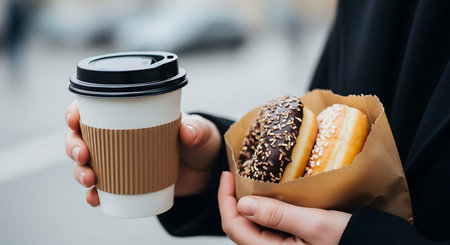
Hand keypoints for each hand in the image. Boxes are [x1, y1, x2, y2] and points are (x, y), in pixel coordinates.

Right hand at [65, 100, 221, 205]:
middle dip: (73, 146)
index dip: (75, 112)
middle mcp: (118, 137)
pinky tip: (94, 198)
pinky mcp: (124, 182)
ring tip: (89, 179)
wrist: (205, 170)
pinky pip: (101, 189)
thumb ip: (196, 129)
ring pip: (86, 164)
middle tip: (82, 155)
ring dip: (79, 171)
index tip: (74, 120)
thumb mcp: (200, 132)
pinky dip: (94, 194)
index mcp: (130, 116)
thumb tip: (187, 132)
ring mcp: (119, 161)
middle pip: (81, 137)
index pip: (94, 109)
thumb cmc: (199, 142)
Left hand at [218, 171, 350, 244]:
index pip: (234, 227)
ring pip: (250, 228)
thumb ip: (278, 215)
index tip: (227, 175)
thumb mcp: (315, 223)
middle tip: (234, 176)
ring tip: (246, 183)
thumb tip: (243, 204)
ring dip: (245, 206)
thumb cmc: (347, 239)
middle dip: (231, 201)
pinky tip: (265, 198)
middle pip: (238, 228)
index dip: (225, 200)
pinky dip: (260, 212)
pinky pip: (264, 229)